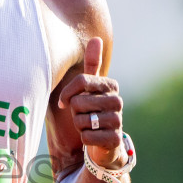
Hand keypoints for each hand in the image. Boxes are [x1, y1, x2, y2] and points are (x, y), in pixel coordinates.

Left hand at [57, 36, 125, 168]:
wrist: (100, 144)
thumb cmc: (90, 112)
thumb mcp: (88, 88)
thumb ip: (91, 65)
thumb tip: (96, 38)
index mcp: (110, 85)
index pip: (81, 81)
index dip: (67, 93)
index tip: (64, 102)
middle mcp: (117, 101)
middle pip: (79, 102)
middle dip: (74, 112)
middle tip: (83, 116)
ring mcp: (118, 120)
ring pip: (82, 120)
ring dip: (79, 126)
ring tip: (89, 127)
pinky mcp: (115, 139)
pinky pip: (87, 137)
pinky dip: (84, 140)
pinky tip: (92, 139)